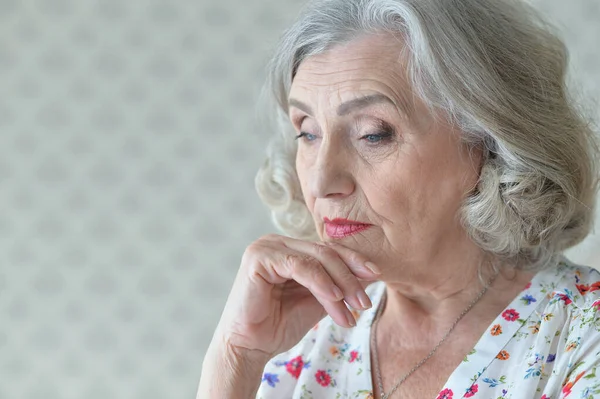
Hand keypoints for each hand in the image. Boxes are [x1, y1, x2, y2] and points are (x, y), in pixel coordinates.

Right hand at [212, 234, 380, 360]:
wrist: (249, 347)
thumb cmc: (279, 325)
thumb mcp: (318, 301)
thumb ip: (339, 285)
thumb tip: (370, 274)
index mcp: (289, 248)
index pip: (327, 248)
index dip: (353, 261)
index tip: (376, 276)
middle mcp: (277, 242)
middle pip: (325, 252)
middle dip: (350, 277)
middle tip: (365, 302)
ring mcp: (266, 247)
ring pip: (316, 259)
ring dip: (339, 285)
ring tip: (353, 309)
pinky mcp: (258, 258)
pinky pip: (299, 265)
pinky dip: (320, 282)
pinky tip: (334, 298)